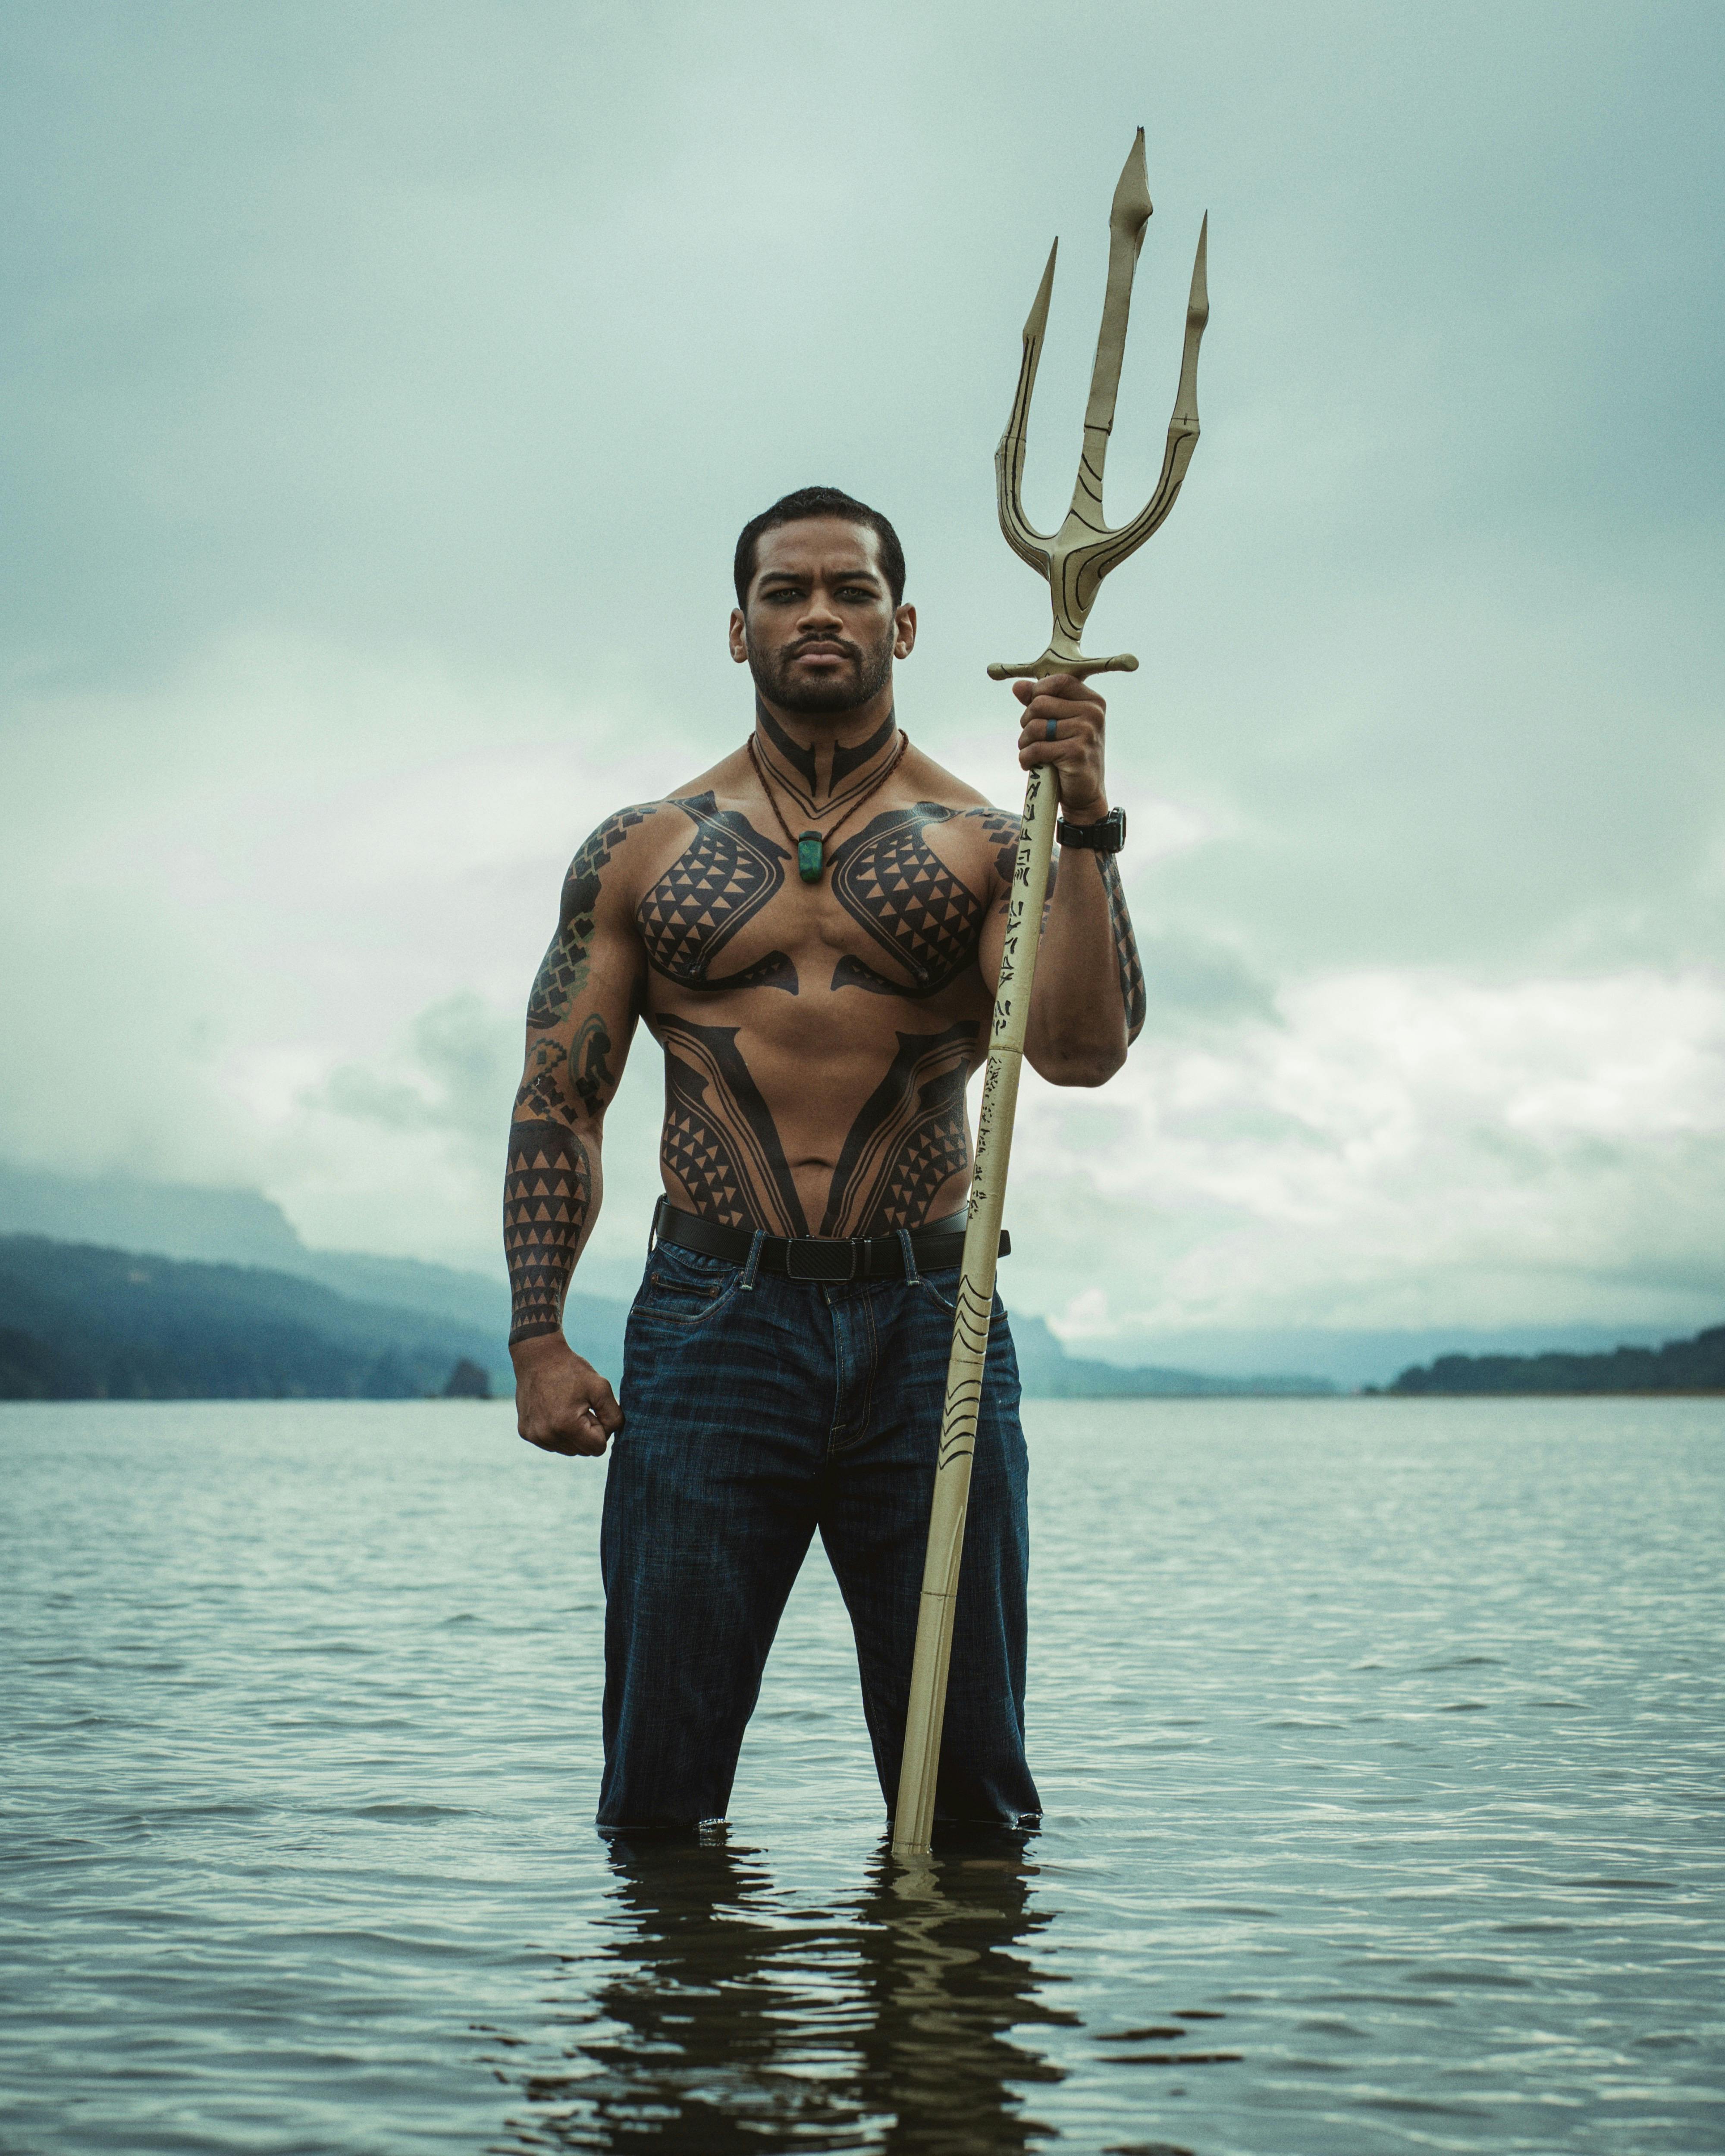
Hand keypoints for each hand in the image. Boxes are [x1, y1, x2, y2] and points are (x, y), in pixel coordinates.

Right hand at [511, 1332, 622, 1456]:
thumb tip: (612, 1436)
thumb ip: (614, 1416)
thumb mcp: (601, 1388)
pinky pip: (552, 1443)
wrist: (538, 1357)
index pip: (598, 1449)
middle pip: (583, 1451)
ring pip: (568, 1449)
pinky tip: (554, 1411)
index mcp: (566, 1426)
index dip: (601, 1429)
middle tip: (580, 1407)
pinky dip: (558, 1432)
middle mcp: (547, 1436)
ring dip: (573, 1434)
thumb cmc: (571, 1370)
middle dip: (587, 1433)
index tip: (593, 1410)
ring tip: (566, 1408)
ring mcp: (534, 1436)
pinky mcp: (526, 1433)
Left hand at [1013, 674, 1108, 818]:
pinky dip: (1026, 758)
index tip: (1034, 712)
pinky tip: (1030, 765)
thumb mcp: (1059, 724)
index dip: (1038, 692)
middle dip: (1026, 722)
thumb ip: (1040, 702)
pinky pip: (1036, 748)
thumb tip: (1017, 686)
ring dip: (1024, 743)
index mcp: (1093, 701)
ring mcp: (1086, 732)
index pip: (1059, 681)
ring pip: (1035, 727)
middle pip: (1040, 703)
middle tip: (1030, 738)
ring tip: (1030, 752)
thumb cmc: (1069, 756)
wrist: (1085, 794)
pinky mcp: (1076, 753)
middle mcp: (1093, 713)